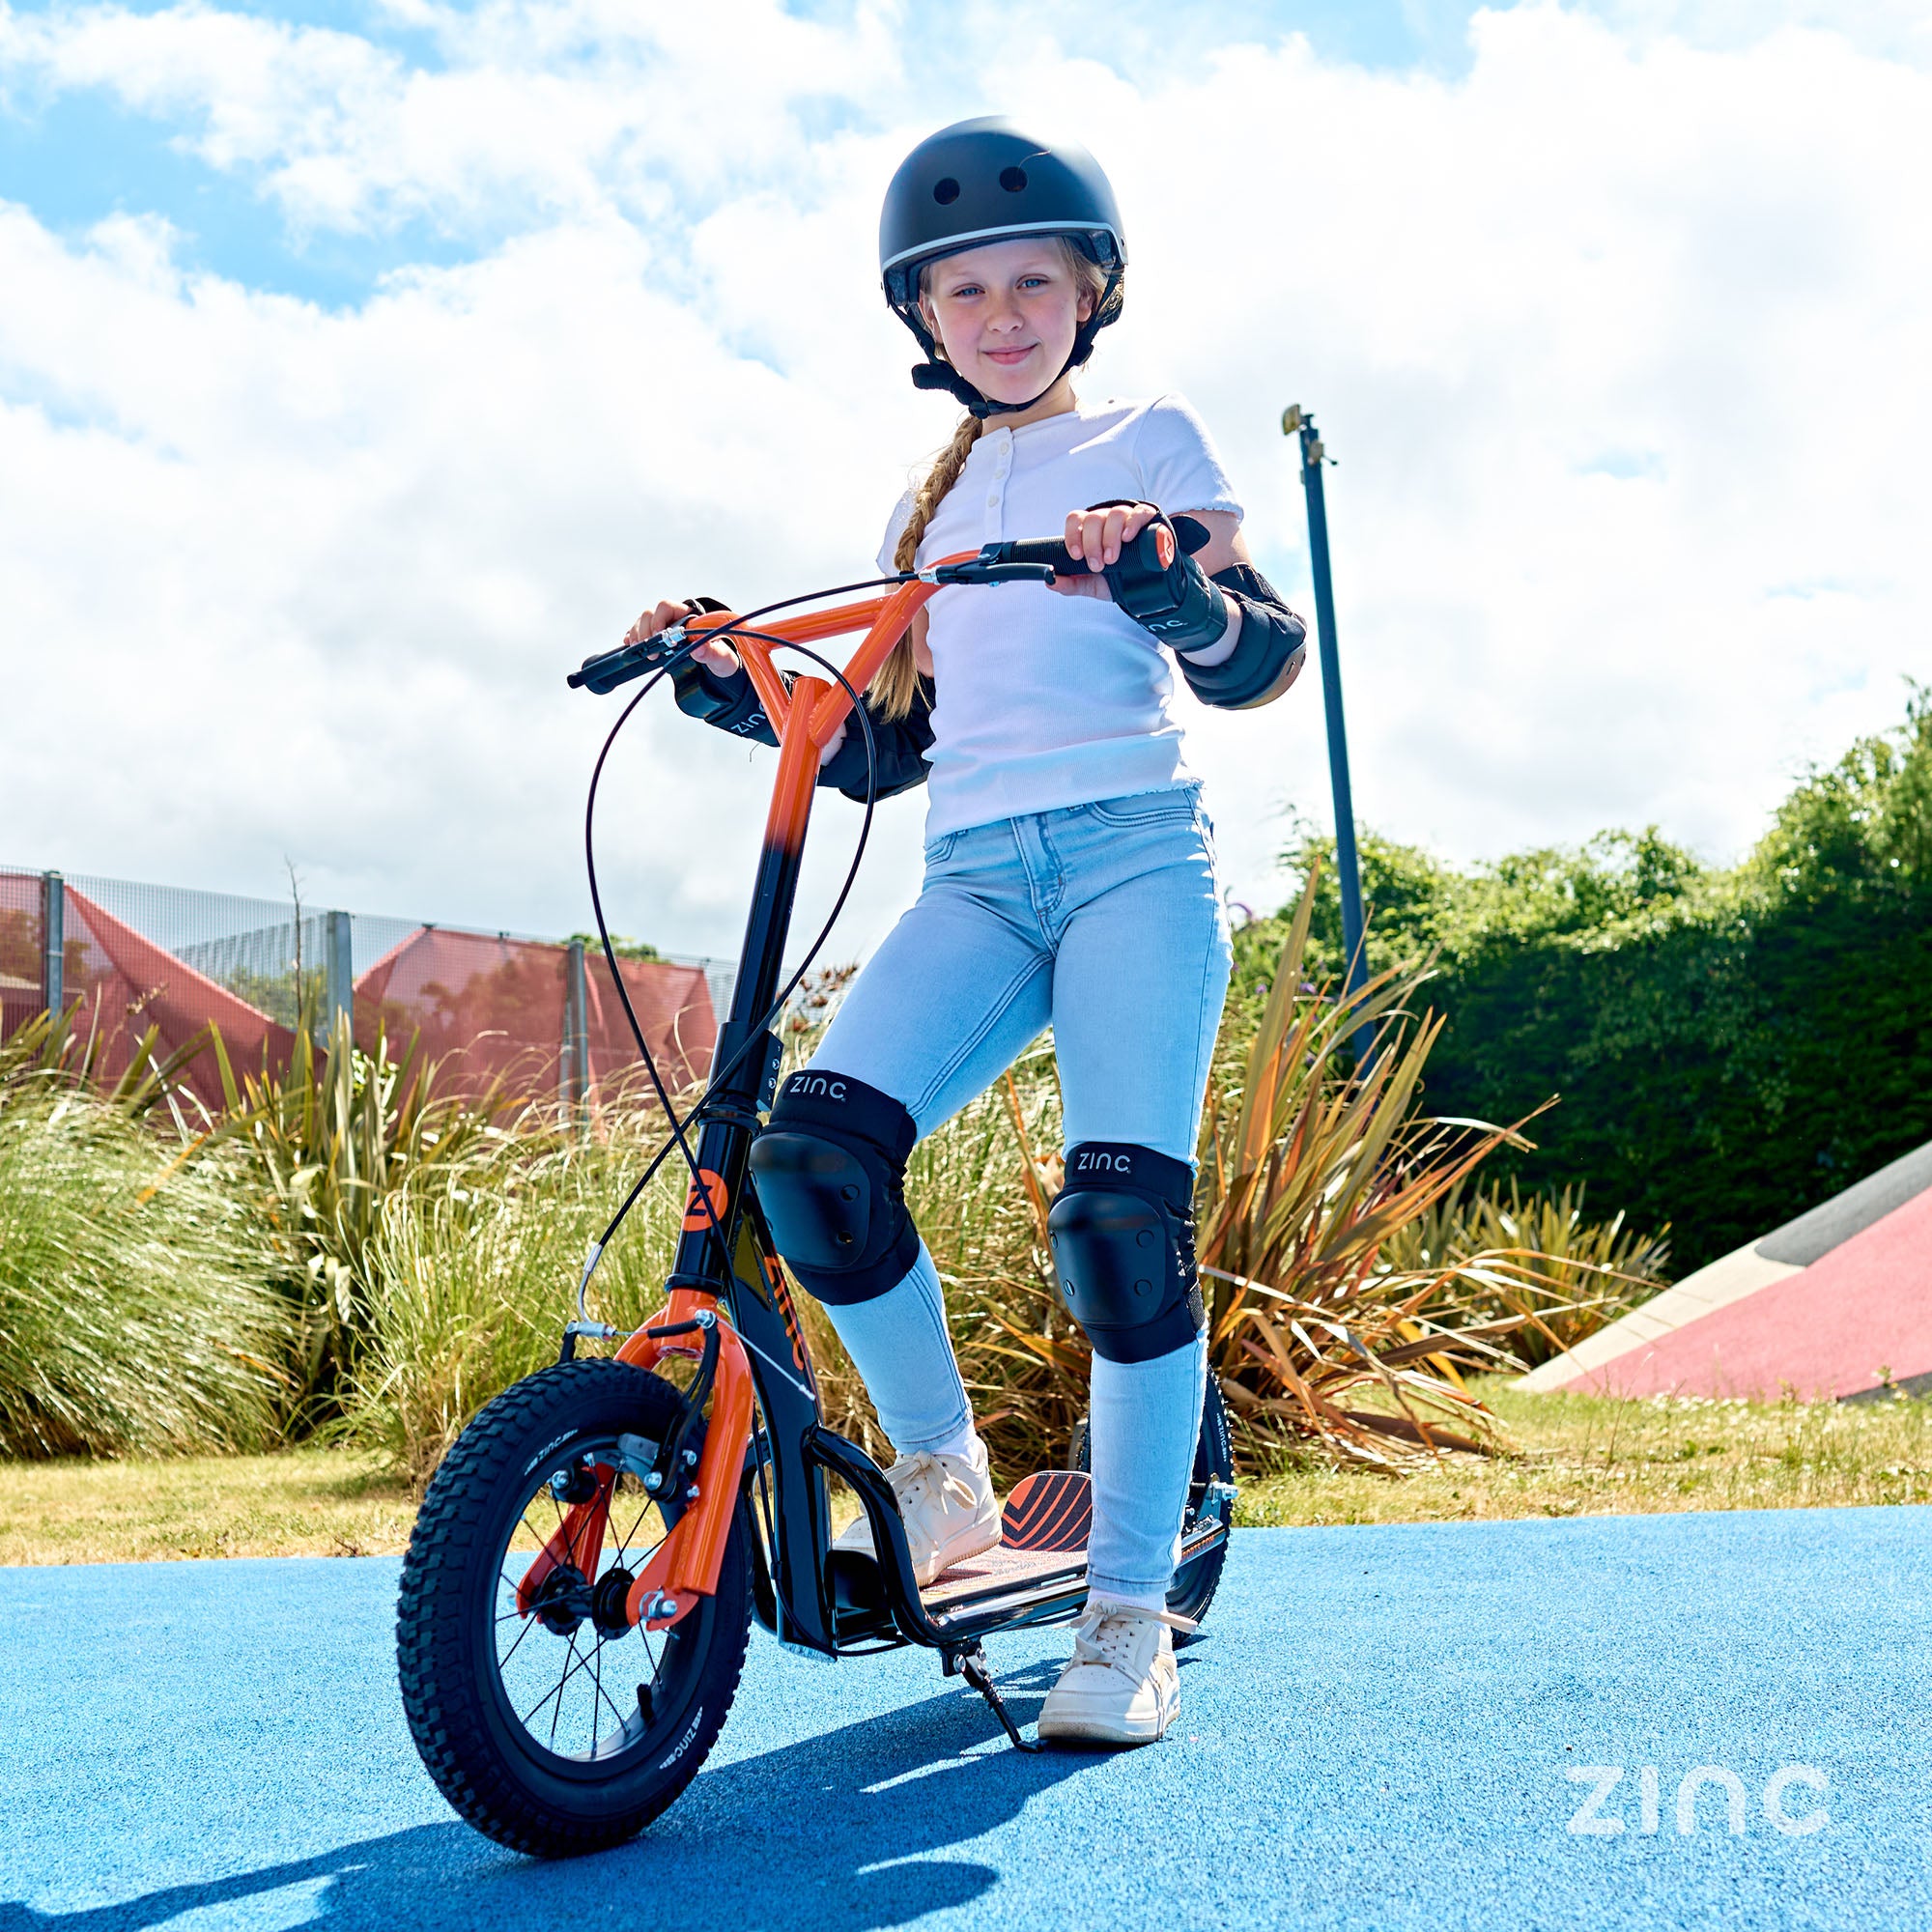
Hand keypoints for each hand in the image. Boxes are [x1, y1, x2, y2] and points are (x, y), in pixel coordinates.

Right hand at [623, 598, 739, 676]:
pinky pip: (638, 632)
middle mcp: (673, 618)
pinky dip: (632, 637)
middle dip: (646, 631)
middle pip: (650, 614)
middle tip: (651, 652)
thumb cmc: (721, 658)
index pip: (666, 606)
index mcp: (688, 615)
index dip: (659, 619)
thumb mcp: (722, 658)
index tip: (659, 636)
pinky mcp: (656, 639)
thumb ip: (714, 653)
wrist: (717, 666)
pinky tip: (630, 644)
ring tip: (640, 650)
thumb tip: (698, 649)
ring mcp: (662, 627)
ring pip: (642, 622)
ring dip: (637, 635)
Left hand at [1050, 501, 1160, 600]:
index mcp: (1090, 531)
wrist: (1147, 582)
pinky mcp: (1147, 519)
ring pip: (1115, 515)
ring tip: (1112, 559)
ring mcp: (1127, 517)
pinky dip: (1131, 524)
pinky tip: (1127, 538)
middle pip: (1094, 519)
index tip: (1076, 556)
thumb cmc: (1117, 578)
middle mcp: (1106, 520)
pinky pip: (1138, 513)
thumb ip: (1072, 584)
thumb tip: (1050, 581)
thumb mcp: (1092, 584)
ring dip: (1110, 538)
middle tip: (1097, 565)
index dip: (1073, 535)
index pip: (1076, 520)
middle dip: (1092, 544)